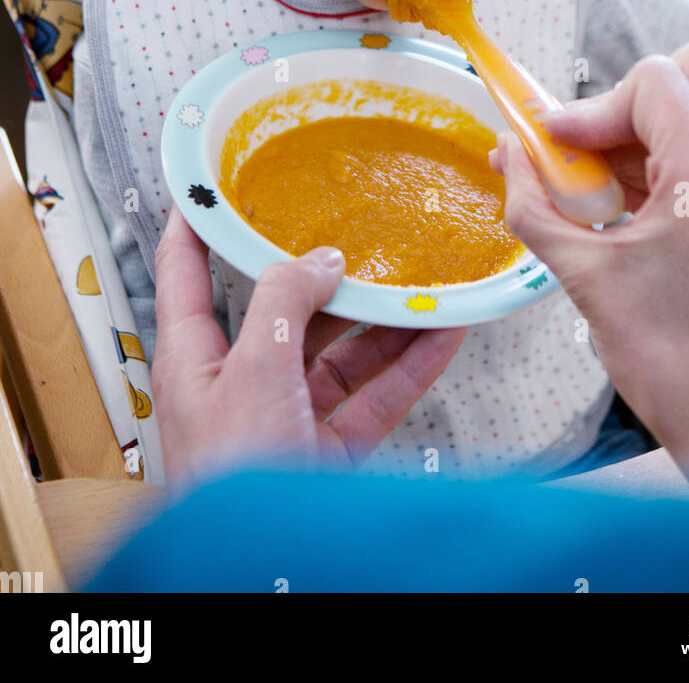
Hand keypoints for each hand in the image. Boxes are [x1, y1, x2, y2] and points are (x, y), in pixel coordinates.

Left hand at [152, 205, 465, 487]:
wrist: (264, 568)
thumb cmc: (231, 477)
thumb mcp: (253, 371)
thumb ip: (286, 304)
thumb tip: (320, 258)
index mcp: (195, 356)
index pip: (186, 272)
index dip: (198, 222)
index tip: (215, 181)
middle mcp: (240, 380)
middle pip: (284, 309)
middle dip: (325, 273)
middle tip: (358, 229)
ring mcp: (286, 414)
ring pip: (338, 351)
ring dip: (381, 320)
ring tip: (420, 281)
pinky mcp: (328, 447)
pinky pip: (374, 395)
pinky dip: (409, 366)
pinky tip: (442, 335)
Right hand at [489, 44, 688, 490]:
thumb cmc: (676, 366)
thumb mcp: (586, 279)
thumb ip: (536, 207)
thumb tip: (508, 155)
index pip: (656, 82)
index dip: (592, 106)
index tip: (553, 143)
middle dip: (626, 102)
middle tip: (582, 151)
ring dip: (641, 135)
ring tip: (593, 190)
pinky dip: (663, 162)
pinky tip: (622, 209)